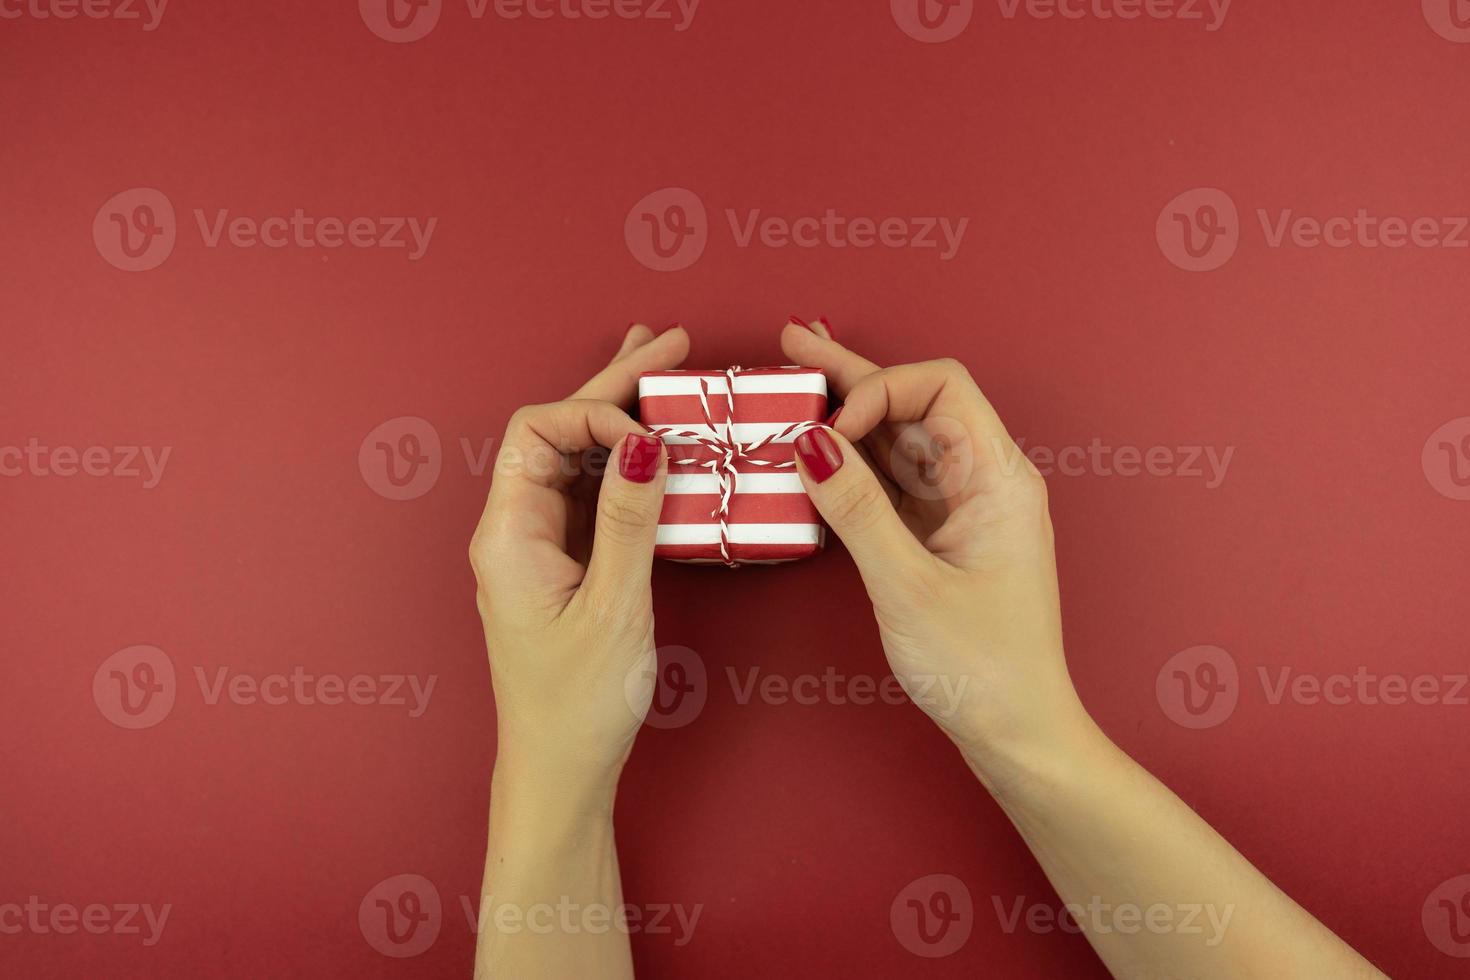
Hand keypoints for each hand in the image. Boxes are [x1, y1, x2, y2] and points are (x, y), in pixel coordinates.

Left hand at [469, 324, 688, 807]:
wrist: (560, 772)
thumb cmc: (577, 704)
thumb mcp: (615, 607)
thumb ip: (630, 520)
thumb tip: (647, 443)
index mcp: (508, 533)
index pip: (541, 430)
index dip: (597, 412)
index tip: (655, 433)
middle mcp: (515, 529)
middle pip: (557, 432)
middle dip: (612, 386)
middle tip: (671, 346)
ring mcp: (538, 546)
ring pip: (576, 458)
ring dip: (619, 414)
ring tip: (663, 370)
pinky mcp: (562, 565)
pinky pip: (590, 494)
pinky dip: (625, 462)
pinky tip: (656, 444)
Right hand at [782, 319, 1091, 784]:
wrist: (1017, 734)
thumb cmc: (981, 668)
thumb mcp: (907, 585)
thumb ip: (856, 508)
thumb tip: (809, 442)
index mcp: (999, 479)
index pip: (940, 387)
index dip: (880, 390)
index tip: (831, 432)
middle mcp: (985, 481)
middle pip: (916, 404)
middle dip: (853, 376)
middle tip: (794, 344)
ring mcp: (964, 508)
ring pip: (901, 440)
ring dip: (848, 415)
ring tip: (795, 381)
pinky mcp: (943, 536)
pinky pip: (895, 482)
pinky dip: (854, 464)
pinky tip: (817, 452)